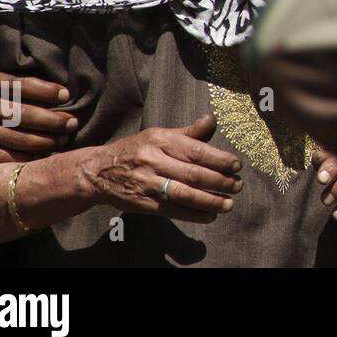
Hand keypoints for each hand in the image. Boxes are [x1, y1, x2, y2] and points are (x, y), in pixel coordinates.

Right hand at [0, 69, 76, 164]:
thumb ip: (1, 80)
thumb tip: (38, 81)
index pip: (22, 85)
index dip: (47, 90)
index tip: (66, 95)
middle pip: (25, 114)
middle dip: (53, 120)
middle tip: (72, 123)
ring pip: (17, 139)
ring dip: (43, 142)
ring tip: (61, 141)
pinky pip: (1, 157)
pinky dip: (23, 159)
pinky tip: (38, 158)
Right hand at [79, 114, 240, 222]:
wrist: (98, 171)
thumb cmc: (137, 150)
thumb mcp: (159, 135)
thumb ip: (188, 132)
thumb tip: (211, 120)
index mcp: (160, 140)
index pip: (195, 150)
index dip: (219, 159)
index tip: (237, 165)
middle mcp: (153, 160)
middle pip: (192, 173)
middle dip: (219, 181)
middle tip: (238, 186)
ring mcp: (147, 183)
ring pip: (184, 194)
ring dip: (210, 201)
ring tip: (228, 204)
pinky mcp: (143, 203)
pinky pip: (172, 210)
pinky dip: (193, 214)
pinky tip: (210, 216)